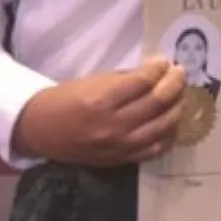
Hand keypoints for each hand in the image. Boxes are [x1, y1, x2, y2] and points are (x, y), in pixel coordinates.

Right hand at [11, 60, 184, 165]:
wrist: (40, 131)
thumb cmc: (66, 100)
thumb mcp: (92, 82)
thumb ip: (125, 79)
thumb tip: (158, 70)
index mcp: (100, 101)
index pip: (143, 82)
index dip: (159, 68)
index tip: (165, 61)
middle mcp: (112, 126)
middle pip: (158, 102)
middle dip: (175, 83)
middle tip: (180, 73)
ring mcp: (119, 146)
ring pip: (163, 126)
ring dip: (178, 106)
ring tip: (180, 94)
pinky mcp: (121, 160)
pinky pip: (156, 148)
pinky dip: (169, 133)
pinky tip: (171, 120)